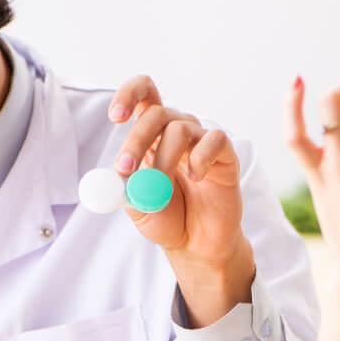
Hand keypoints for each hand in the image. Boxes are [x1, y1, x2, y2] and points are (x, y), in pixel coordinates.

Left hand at [109, 77, 253, 326]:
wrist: (196, 245)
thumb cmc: (166, 220)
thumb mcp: (136, 207)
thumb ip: (123, 190)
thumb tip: (114, 176)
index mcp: (151, 136)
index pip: (143, 96)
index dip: (128, 95)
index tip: (115, 116)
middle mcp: (176, 132)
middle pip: (156, 113)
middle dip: (136, 139)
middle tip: (124, 169)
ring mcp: (202, 141)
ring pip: (180, 128)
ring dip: (163, 159)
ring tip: (159, 190)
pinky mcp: (225, 154)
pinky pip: (214, 139)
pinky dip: (200, 158)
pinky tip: (196, 178)